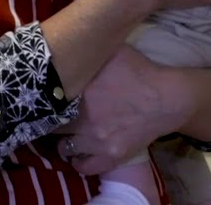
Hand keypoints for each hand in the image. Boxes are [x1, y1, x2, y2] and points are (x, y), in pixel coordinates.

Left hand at [52, 47, 180, 174]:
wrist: (168, 97)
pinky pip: (85, 167)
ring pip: (64, 149)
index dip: (42, 105)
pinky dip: (79, 162)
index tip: (44, 102)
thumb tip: (68, 43)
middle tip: (54, 119)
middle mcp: (83, 120)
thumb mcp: (110, 51)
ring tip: (66, 136)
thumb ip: (85, 51)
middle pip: (51, 128)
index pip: (46, 105)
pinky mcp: (112, 156)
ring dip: (63, 143)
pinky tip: (79, 153)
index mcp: (78, 94)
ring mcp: (97, 141)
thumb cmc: (138, 70)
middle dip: (50, 123)